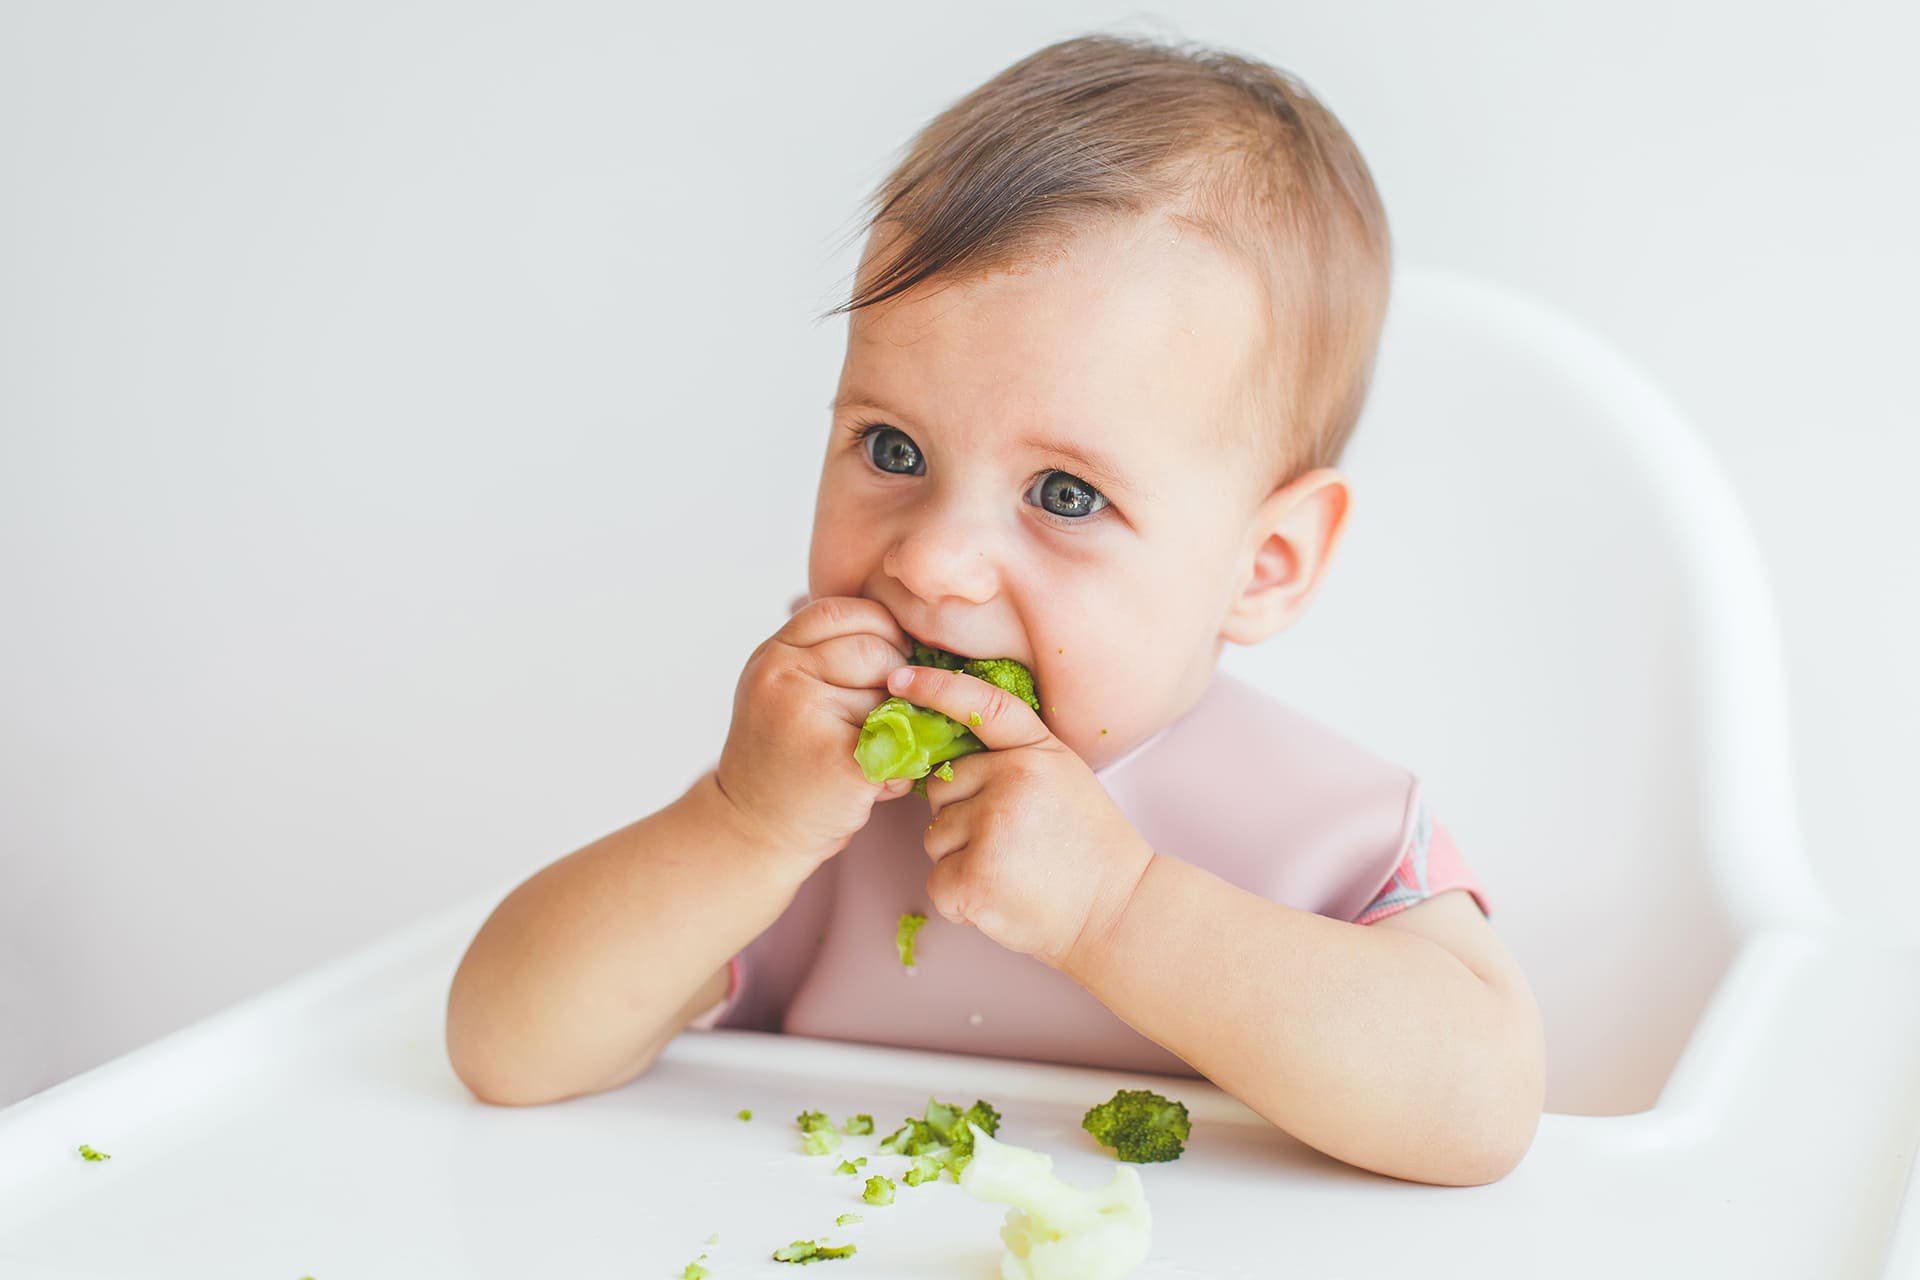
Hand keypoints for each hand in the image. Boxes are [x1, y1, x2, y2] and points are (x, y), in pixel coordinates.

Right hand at [714, 597, 916, 871]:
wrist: (751, 830)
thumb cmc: (781, 757)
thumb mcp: (781, 688)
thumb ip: (821, 652)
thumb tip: (898, 626)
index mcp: (773, 655)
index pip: (845, 611)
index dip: (879, 630)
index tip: (885, 660)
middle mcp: (784, 678)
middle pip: (876, 649)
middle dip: (893, 680)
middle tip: (878, 717)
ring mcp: (809, 718)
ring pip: (892, 698)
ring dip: (899, 727)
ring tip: (870, 754)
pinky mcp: (840, 761)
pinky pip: (903, 743)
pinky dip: (903, 765)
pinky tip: (877, 781)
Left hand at [886, 663, 1154, 970]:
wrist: (1117, 911)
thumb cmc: (1088, 848)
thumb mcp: (1065, 778)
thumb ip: (1015, 759)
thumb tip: (948, 760)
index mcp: (1036, 753)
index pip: (981, 706)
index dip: (937, 688)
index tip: (900, 679)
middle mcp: (1012, 781)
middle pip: (940, 788)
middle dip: (960, 815)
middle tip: (1010, 842)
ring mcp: (992, 829)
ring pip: (935, 837)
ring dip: (959, 859)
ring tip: (1011, 871)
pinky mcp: (975, 878)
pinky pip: (937, 880)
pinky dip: (959, 897)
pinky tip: (1000, 897)